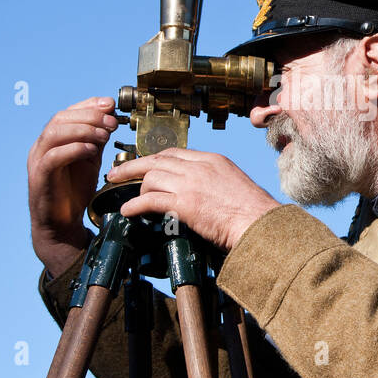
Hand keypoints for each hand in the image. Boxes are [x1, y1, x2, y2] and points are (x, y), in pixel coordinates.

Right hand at [28, 96, 119, 277]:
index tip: (110, 104)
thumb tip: (111, 118)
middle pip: (61, 118)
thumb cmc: (74, 191)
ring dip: (83, 130)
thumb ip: (96, 139)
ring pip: (54, 133)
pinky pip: (52, 157)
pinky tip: (91, 150)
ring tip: (104, 135)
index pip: (68, 112)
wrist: (61, 224)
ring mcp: (37, 161)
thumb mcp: (90, 160)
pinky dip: (73, 149)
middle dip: (89, 116)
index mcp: (53, 139)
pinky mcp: (39, 178)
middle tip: (111, 122)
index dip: (89, 105)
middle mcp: (42, 146)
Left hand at [106, 148, 279, 252]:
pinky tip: (128, 212)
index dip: (154, 158)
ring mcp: (191, 183)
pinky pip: (150, 200)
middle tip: (116, 173)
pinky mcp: (185, 203)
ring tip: (129, 199)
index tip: (142, 165)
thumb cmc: (252, 213)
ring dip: (137, 189)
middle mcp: (200, 166)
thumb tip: (199, 192)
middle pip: (157, 160)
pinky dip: (135, 205)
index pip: (175, 152)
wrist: (261, 224)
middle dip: (132, 166)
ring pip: (151, 177)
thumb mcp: (233, 185)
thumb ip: (213, 182)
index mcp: (212, 160)